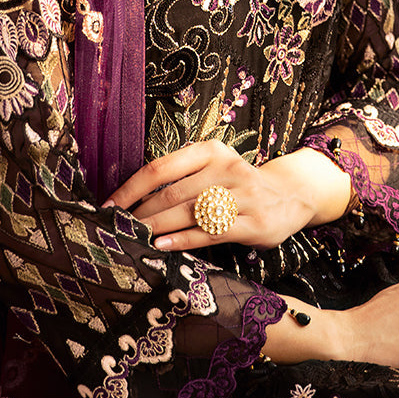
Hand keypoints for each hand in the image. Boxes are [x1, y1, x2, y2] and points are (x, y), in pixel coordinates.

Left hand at [103, 140, 350, 249]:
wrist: (291, 196)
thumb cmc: (238, 185)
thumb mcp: (213, 168)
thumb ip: (181, 178)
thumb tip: (131, 201)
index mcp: (210, 150)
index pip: (160, 168)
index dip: (129, 190)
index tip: (108, 207)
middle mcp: (227, 168)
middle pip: (171, 194)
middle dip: (139, 215)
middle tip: (117, 231)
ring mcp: (243, 196)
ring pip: (188, 213)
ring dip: (156, 228)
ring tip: (133, 240)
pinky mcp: (253, 223)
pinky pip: (210, 232)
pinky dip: (183, 240)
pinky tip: (163, 246)